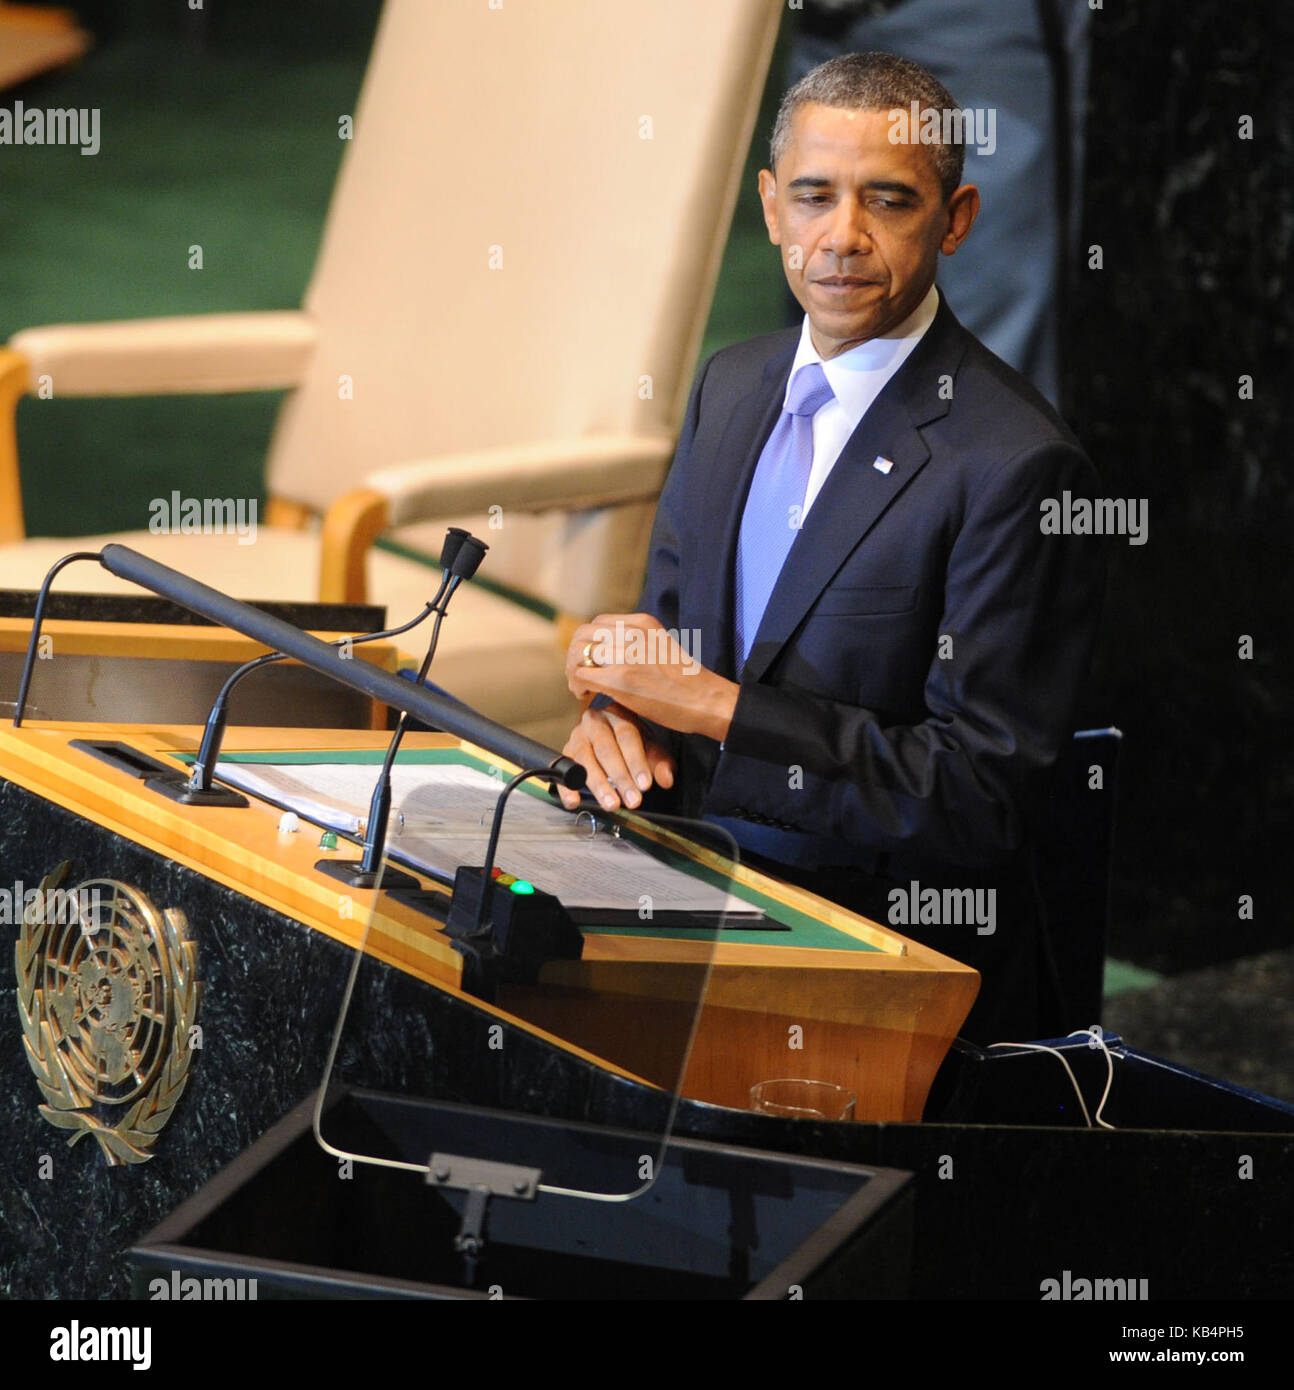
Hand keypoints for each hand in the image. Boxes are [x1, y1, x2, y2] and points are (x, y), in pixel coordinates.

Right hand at [556, 699, 674, 811]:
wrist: (608, 736)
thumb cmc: (630, 741)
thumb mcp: (649, 748)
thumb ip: (660, 762)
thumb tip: (666, 779)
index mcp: (618, 714)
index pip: (627, 736)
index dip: (636, 761)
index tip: (645, 785)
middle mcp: (594, 722)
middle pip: (605, 749)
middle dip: (620, 777)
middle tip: (632, 800)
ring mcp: (576, 737)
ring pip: (584, 760)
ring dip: (598, 785)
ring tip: (611, 804)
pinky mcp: (565, 754)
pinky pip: (563, 771)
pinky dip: (567, 788)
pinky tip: (575, 801)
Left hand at [565, 612, 738, 742]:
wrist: (706, 700)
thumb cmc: (686, 681)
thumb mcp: (660, 645)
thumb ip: (636, 642)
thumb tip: (608, 651)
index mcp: (642, 622)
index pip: (597, 623)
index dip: (588, 643)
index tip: (591, 661)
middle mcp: (632, 633)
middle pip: (582, 635)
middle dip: (575, 656)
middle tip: (579, 675)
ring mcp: (625, 655)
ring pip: (578, 654)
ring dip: (573, 671)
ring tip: (582, 688)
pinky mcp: (620, 680)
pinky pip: (582, 676)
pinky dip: (577, 686)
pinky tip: (586, 696)